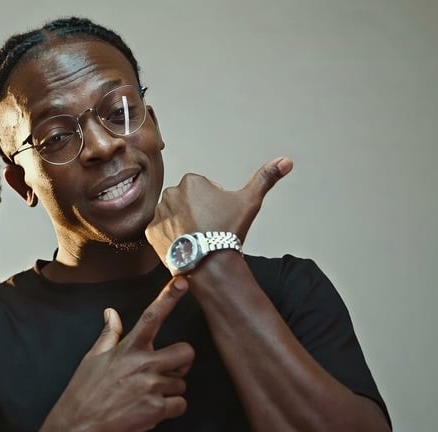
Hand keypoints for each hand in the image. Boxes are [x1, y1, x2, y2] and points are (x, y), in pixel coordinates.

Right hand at [40, 277, 195, 431]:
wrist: (79, 426)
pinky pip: (180, 404)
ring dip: (170, 390)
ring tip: (147, 395)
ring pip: (182, 382)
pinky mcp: (157, 409)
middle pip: (186, 352)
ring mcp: (152, 387)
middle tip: (169, 369)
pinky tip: (152, 409)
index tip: (182, 283)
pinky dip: (170, 409)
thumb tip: (110, 313)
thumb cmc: (84, 393)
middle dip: (182, 361)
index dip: (168, 297)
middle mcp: (143, 364)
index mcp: (128, 349)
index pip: (151, 317)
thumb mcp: (93, 359)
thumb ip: (109, 335)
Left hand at [146, 157, 292, 259]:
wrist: (210, 264)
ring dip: (183, 225)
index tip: (219, 217)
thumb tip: (286, 161)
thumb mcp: (250, 201)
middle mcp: (170, 193)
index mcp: (191, 181)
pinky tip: (185, 245)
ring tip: (197, 239)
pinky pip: (162, 232)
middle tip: (209, 230)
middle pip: (188, 202)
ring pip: (175, 216)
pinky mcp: (151, 232)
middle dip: (197, 213)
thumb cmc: (228, 231)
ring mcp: (159, 213)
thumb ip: (266, 177)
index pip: (203, 189)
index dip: (215, 204)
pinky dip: (171, 238)